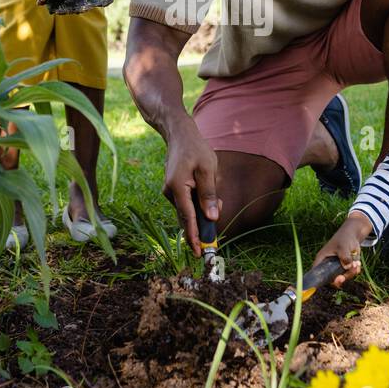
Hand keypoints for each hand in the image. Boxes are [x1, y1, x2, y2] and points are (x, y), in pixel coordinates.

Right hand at [162, 122, 220, 256]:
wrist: (180, 135)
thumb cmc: (196, 149)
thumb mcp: (207, 169)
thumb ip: (209, 194)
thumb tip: (212, 218)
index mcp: (177, 187)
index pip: (187, 218)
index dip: (194, 236)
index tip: (200, 252)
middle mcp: (170, 192)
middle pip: (187, 217)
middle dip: (203, 223)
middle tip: (218, 214)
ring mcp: (170, 191)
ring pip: (188, 210)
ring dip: (202, 211)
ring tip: (216, 197)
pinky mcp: (173, 190)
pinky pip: (186, 203)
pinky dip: (198, 204)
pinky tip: (208, 193)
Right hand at [313, 213, 373, 287]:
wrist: (353, 236)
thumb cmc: (344, 238)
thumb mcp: (343, 246)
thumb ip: (344, 257)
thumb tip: (347, 267)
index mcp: (322, 260)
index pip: (318, 274)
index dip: (322, 281)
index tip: (333, 280)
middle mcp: (329, 267)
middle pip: (332, 280)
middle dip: (341, 278)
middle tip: (345, 276)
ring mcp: (338, 268)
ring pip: (343, 278)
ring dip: (351, 273)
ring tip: (356, 263)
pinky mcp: (346, 268)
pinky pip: (350, 275)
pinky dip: (355, 271)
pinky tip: (357, 262)